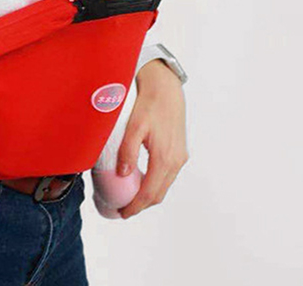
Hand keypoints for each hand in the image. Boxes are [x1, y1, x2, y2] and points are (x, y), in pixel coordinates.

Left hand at [116, 59, 187, 218]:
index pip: (150, 192)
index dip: (136, 206)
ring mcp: (180, 157)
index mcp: (165, 158)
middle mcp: (176, 161)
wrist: (166, 89)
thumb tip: (122, 174)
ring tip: (130, 196)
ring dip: (149, 194)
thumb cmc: (149, 104)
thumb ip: (127, 151)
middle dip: (141, 204)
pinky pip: (168, 175)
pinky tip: (142, 179)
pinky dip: (155, 182)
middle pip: (159, 193)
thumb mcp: (134, 126)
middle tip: (123, 208)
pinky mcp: (180, 151)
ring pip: (164, 185)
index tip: (122, 213)